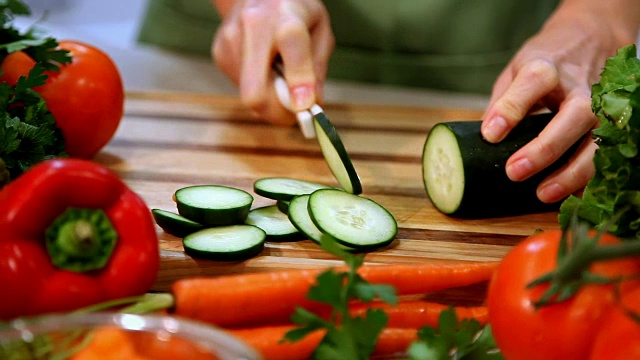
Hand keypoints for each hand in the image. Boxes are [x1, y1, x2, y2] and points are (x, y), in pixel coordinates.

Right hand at [212, 0, 333, 124]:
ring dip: (270, 99)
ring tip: (280, 75)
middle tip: (294, 112)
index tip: (306, 107)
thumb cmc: (295, 12)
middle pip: (255, 93)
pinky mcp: (219, 52)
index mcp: (285, 16)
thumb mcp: (320, 30)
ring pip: (248, 96)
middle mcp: (253, 26)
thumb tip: (312, 104)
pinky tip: (265, 68)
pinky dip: (258, 88)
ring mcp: (230, 40)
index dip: (299, 85)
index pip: (292, 54)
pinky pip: (241, 88)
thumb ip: (317, 67)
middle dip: (277, 113)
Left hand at [481, 1, 639, 203]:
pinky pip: (607, 156)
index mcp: (548, 66)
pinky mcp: (614, 123)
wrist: (593, 37)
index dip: (510, 109)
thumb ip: (502, 102)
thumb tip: (482, 140)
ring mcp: (602, 106)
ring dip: (571, 173)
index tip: (490, 135)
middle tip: (514, 172)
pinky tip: (569, 195)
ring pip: (598, 142)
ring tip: (542, 194)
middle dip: (544, 149)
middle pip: (573, 116)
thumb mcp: (517, 69)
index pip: (532, 83)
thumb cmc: (547, 59)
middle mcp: (581, 86)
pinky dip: (589, 179)